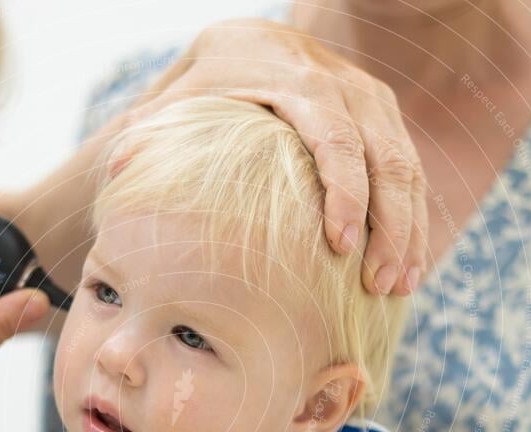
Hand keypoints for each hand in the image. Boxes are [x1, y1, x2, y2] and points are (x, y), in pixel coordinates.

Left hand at [127, 18, 426, 294]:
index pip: (333, 134)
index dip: (344, 190)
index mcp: (295, 78)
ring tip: (399, 287)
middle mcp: (344, 85)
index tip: (341, 245)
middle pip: (385, 155)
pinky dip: (414, 220)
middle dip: (389, 224)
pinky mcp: (382, 120)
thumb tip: (116, 170)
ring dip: (408, 229)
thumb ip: (151, 131)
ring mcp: (370, 101)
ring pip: (407, 167)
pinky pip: (411, 172)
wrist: (249, 46)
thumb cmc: (207, 84)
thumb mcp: (178, 98)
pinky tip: (408, 266)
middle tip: (379, 284)